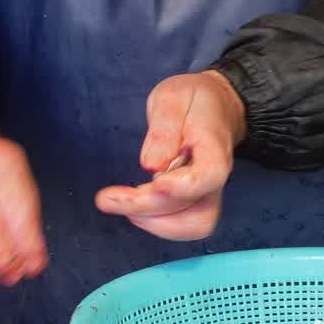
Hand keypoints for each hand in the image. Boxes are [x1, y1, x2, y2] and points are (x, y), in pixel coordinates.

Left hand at [95, 70, 246, 240]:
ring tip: (118, 203)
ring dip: (151, 222)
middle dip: (145, 206)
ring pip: (192, 226)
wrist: (214, 107)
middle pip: (192, 207)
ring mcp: (210, 193)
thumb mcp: (172, 98)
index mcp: (214, 146)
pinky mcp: (197, 203)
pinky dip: (155, 223)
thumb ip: (163, 128)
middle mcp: (217, 177)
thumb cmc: (192, 100)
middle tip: (106, 198)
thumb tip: (151, 165)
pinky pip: (183, 226)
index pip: (210, 175)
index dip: (182, 187)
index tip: (155, 182)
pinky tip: (132, 207)